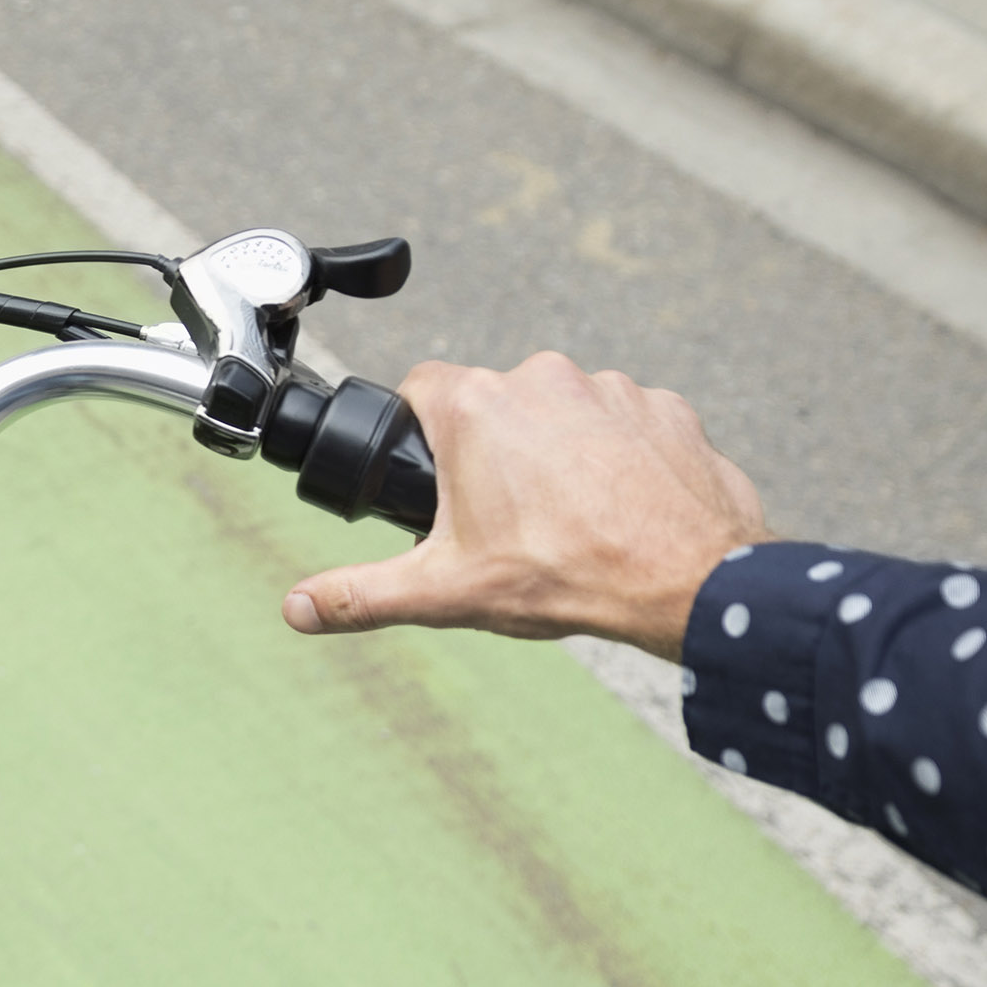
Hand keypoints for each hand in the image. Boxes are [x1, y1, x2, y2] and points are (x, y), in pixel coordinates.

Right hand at [278, 352, 768, 659]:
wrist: (689, 580)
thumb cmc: (566, 575)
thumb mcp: (446, 592)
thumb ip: (362, 594)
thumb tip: (296, 608)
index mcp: (478, 407)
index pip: (420, 389)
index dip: (417, 434)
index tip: (432, 478)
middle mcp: (542, 378)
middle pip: (493, 405)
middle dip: (490, 454)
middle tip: (502, 522)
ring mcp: (610, 387)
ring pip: (560, 413)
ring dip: (555, 455)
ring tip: (566, 524)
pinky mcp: (663, 407)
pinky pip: (622, 424)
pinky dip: (616, 460)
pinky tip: (618, 510)